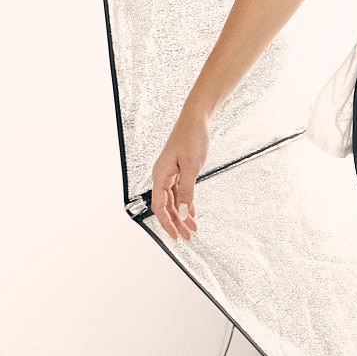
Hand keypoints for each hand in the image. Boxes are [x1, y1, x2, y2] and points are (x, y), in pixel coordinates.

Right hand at [150, 102, 210, 242]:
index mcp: (160, 175)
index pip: (160, 207)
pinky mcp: (179, 170)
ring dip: (183, 215)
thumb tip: (183, 214)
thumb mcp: (192, 167)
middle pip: (167, 206)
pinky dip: (186, 204)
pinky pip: (180, 192)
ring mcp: (170, 173)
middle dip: (177, 223)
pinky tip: (192, 213)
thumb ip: (187, 192)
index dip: (167, 224)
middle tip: (188, 237)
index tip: (176, 236)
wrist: (196, 118)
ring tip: (193, 229)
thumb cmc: (192, 137)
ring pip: (174, 201)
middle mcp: (162, 176)